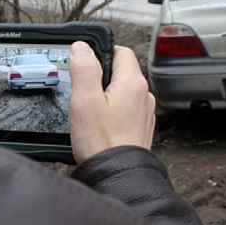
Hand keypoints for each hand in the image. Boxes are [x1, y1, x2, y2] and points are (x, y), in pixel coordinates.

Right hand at [68, 42, 155, 163]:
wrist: (118, 176)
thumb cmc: (102, 143)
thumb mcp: (85, 100)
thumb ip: (84, 69)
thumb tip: (81, 47)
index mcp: (133, 83)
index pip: (120, 50)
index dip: (101, 51)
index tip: (85, 61)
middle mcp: (144, 96)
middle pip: (121, 71)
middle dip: (101, 75)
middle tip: (82, 87)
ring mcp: (144, 114)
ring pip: (123, 92)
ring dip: (107, 94)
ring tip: (89, 108)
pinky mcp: (140, 129)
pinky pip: (126, 110)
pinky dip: (113, 111)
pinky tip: (99, 124)